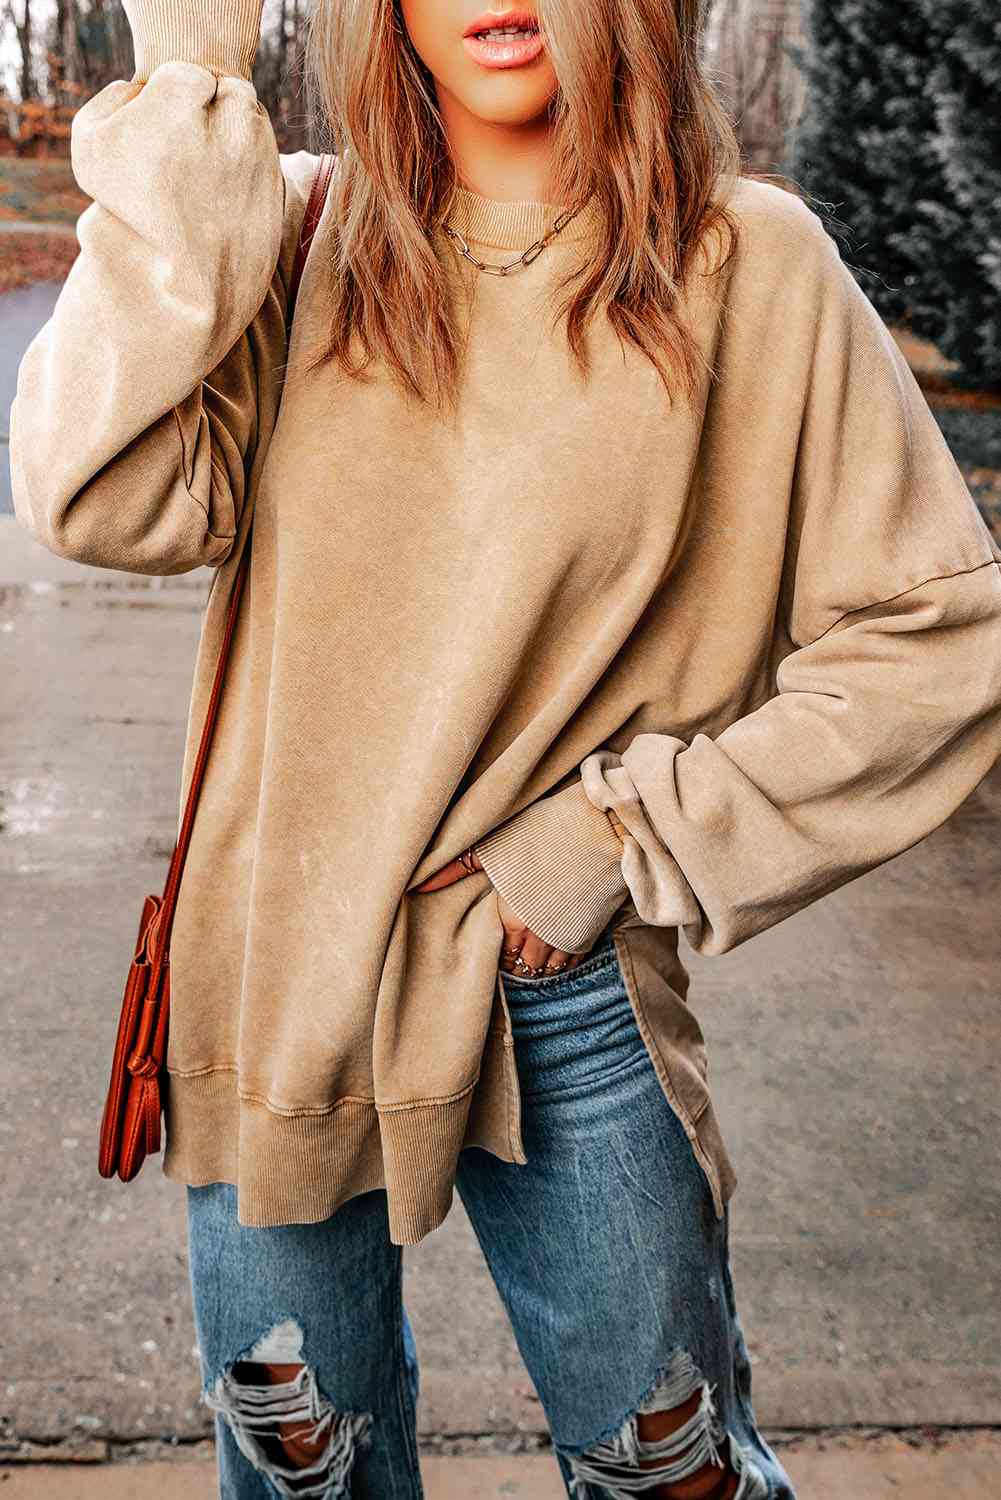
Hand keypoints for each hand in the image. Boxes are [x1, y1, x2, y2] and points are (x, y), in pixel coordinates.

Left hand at [413, 848, 590, 977]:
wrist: (599, 829)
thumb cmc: (544, 833)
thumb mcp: (493, 847)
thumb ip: (455, 868)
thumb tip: (417, 884)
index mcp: (511, 919)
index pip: (498, 956)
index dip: (495, 955)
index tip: (493, 949)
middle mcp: (538, 936)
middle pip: (523, 968)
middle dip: (516, 964)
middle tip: (509, 957)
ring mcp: (567, 937)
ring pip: (548, 970)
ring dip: (538, 968)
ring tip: (530, 960)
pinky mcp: (590, 932)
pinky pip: (573, 962)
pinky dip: (563, 963)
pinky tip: (556, 954)